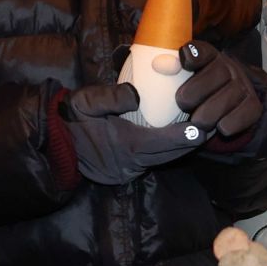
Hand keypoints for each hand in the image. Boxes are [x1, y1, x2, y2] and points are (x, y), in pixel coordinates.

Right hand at [61, 82, 203, 184]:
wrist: (53, 145)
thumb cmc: (70, 120)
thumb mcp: (86, 102)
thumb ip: (112, 97)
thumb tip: (137, 93)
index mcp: (125, 145)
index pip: (164, 142)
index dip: (186, 136)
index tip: (205, 126)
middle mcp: (132, 162)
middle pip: (171, 155)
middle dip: (192, 142)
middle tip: (213, 126)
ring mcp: (129, 170)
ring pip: (164, 160)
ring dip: (182, 148)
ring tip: (201, 131)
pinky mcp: (126, 171)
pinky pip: (154, 161)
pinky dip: (167, 151)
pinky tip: (177, 137)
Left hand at [175, 40, 263, 139]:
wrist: (228, 105)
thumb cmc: (196, 94)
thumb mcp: (182, 81)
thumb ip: (171, 72)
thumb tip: (160, 66)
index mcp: (208, 57)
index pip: (202, 51)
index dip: (194, 55)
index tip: (184, 62)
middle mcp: (229, 68)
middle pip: (216, 74)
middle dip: (196, 92)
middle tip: (183, 105)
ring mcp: (243, 86)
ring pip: (229, 96)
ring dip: (210, 113)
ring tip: (197, 122)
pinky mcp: (253, 105)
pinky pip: (244, 114)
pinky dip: (231, 123)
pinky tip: (220, 128)